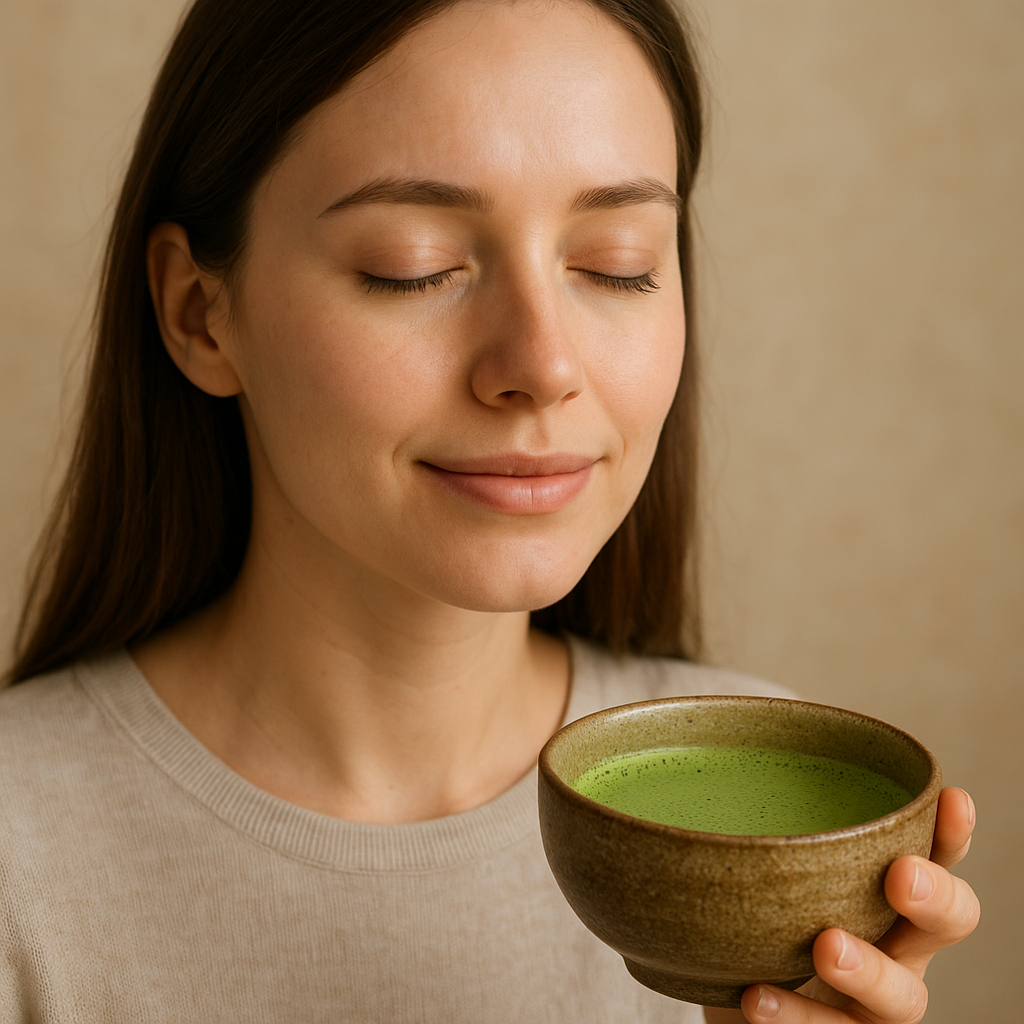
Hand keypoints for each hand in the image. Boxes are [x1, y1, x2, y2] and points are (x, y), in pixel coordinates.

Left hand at [704, 787, 978, 1023]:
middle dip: (936, 897)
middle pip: (949, 923)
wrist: (730, 991)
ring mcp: (873, 1001)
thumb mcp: (763, 862)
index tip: (951, 799)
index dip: (950, 832)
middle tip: (902, 877)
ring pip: (902, 997)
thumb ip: (757, 826)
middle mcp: (895, 943)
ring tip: (827, 946)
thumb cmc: (760, 910)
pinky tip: (757, 996)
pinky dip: (795, 1016)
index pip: (934, 856)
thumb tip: (697, 756)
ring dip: (869, 970)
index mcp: (886, 890)